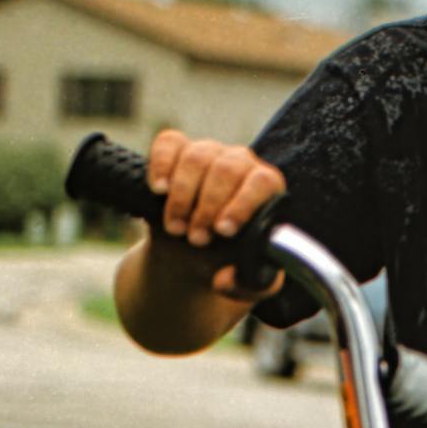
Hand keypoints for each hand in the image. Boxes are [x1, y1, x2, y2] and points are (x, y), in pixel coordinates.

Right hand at [145, 130, 286, 299]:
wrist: (191, 255)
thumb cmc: (228, 262)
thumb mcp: (249, 282)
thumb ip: (248, 285)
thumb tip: (224, 279)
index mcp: (268, 190)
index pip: (263, 182)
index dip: (243, 204)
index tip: (223, 231)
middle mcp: (242, 164)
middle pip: (227, 169)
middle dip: (207, 207)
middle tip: (195, 239)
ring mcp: (210, 152)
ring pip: (197, 157)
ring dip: (182, 195)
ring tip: (175, 228)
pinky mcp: (179, 149)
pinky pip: (170, 142)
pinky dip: (161, 164)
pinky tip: (158, 190)